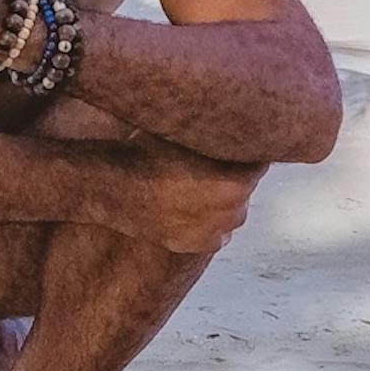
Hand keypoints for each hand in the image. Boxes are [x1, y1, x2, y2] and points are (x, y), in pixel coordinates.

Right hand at [112, 141, 256, 252]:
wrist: (111, 187)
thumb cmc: (147, 154)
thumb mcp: (189, 134)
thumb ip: (219, 135)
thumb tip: (235, 123)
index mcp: (234, 184)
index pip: (258, 163)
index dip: (247, 150)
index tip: (237, 142)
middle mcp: (230, 213)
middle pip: (246, 189)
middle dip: (235, 175)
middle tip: (214, 162)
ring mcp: (213, 233)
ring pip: (232, 212)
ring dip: (224, 199)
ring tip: (198, 184)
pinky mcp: (195, 246)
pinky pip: (217, 232)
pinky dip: (210, 221)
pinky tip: (190, 205)